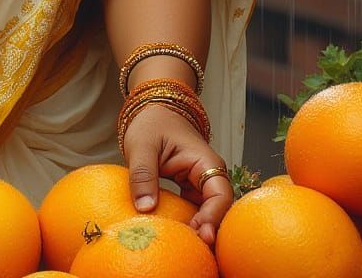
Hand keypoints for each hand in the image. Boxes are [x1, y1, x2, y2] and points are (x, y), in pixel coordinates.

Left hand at [122, 102, 232, 245]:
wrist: (152, 112)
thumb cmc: (150, 124)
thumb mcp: (142, 146)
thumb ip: (143, 175)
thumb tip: (144, 209)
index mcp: (205, 161)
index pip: (220, 195)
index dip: (213, 217)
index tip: (200, 235)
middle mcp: (209, 176)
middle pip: (219, 210)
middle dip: (210, 230)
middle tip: (194, 249)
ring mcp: (201, 185)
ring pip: (209, 214)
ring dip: (199, 230)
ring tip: (187, 248)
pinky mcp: (191, 191)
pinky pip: (195, 212)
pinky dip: (189, 224)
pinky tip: (178, 238)